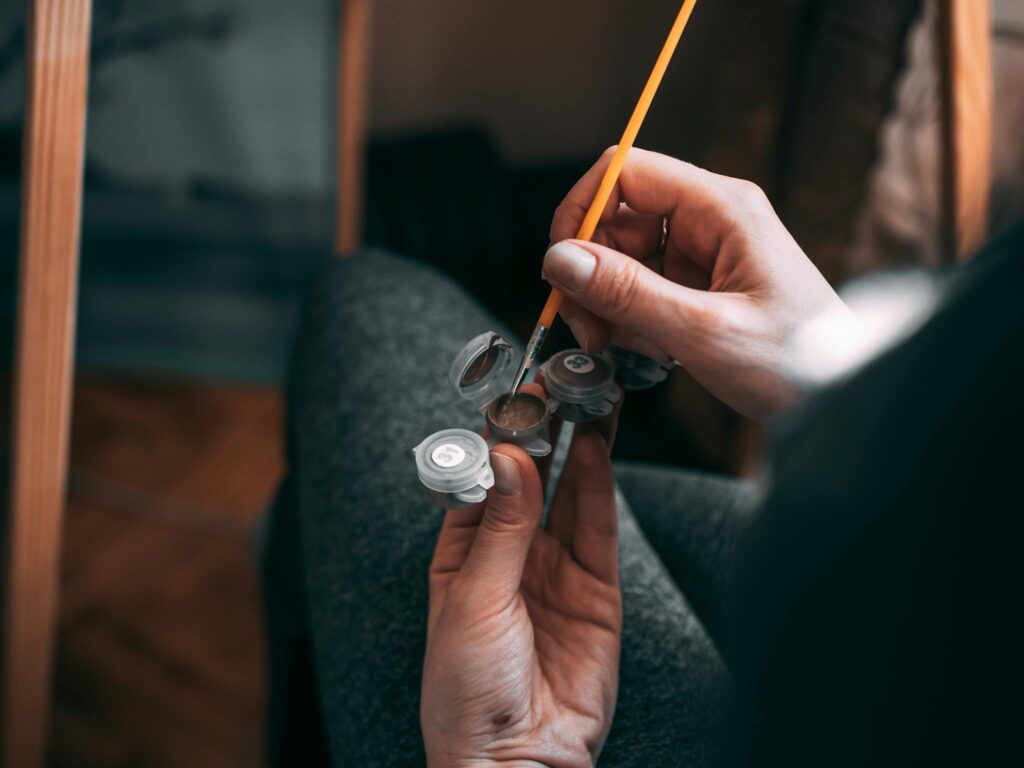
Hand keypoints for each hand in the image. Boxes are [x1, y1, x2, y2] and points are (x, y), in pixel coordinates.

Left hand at [422, 386, 621, 767]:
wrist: (516, 762)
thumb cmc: (467, 691)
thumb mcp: (474, 600)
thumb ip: (500, 526)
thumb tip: (510, 454)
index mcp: (461, 555)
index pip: (481, 479)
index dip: (496, 434)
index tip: (512, 391)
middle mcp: (509, 555)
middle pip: (531, 478)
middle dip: (543, 430)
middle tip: (556, 379)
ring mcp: (555, 570)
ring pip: (569, 493)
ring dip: (577, 445)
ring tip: (585, 395)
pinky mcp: (596, 591)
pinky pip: (597, 528)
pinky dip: (598, 485)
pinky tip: (596, 446)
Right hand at [543, 148, 854, 420]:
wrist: (844, 401)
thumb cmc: (799, 364)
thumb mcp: (704, 332)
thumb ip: (628, 293)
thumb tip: (560, 259)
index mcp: (722, 208)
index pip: (625, 171)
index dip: (581, 210)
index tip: (561, 266)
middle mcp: (711, 220)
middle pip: (617, 219)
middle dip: (591, 272)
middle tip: (589, 330)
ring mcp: (706, 253)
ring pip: (624, 258)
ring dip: (609, 303)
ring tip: (627, 348)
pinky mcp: (702, 286)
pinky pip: (644, 288)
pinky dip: (632, 320)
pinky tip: (652, 352)